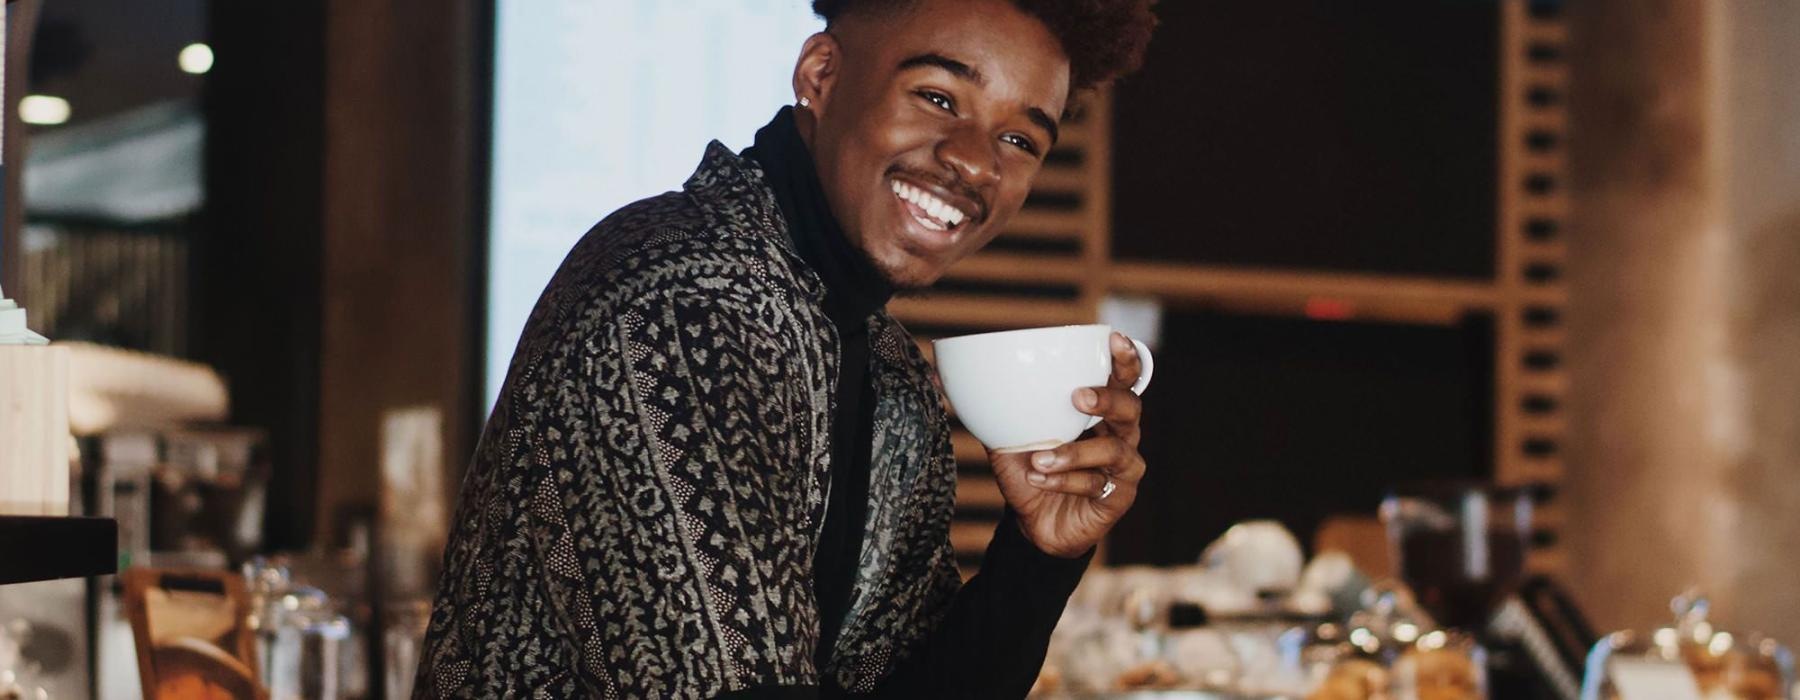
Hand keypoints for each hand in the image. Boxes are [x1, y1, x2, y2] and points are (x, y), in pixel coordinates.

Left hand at [988, 331, 1147, 557]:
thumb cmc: (1029, 470)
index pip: (1122, 379)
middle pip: (1131, 407)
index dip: (1125, 358)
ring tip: (1038, 459)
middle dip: (1107, 399)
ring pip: (1112, 450)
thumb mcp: (1007, 436)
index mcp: (1100, 412)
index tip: (1114, 340)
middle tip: (1077, 397)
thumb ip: (988, 407)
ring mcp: (1123, 468)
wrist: (1032, 523)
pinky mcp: (1118, 499)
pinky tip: (1039, 478)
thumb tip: (937, 380)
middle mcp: (1120, 435)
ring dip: (1073, 453)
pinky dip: (1064, 481)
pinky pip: (1097, 484)